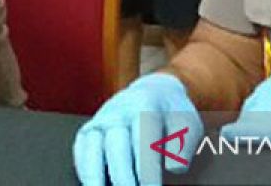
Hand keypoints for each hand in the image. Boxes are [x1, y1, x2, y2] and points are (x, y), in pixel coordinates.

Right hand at [73, 72, 202, 185]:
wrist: (155, 93)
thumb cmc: (173, 116)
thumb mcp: (188, 124)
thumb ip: (183, 147)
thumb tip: (173, 168)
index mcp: (145, 107)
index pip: (143, 142)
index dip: (147, 170)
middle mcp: (118, 111)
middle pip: (116, 146)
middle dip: (123, 176)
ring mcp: (101, 120)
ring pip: (92, 146)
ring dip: (94, 174)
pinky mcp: (89, 130)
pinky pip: (81, 149)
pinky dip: (84, 168)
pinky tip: (91, 183)